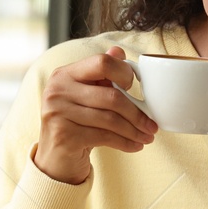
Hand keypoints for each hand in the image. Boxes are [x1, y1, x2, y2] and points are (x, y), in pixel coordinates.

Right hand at [32, 46, 157, 184]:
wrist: (55, 157)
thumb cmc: (75, 122)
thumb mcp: (85, 94)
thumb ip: (100, 73)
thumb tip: (119, 51)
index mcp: (65, 74)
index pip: (101, 62)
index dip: (124, 73)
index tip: (134, 87)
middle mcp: (58, 90)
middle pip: (111, 96)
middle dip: (137, 113)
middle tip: (152, 124)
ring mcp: (58, 113)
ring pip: (110, 119)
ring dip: (134, 130)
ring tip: (148, 136)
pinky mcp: (64, 136)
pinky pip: (104, 137)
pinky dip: (125, 142)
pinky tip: (136, 146)